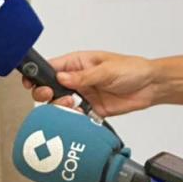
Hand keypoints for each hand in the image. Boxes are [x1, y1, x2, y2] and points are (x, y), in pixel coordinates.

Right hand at [20, 50, 157, 116]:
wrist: (150, 87)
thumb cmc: (132, 69)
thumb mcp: (106, 69)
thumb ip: (83, 76)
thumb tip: (62, 78)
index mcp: (78, 63)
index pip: (51, 67)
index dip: (38, 75)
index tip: (32, 83)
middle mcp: (77, 79)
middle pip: (50, 87)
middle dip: (45, 93)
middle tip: (51, 96)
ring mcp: (83, 95)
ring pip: (60, 104)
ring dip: (60, 107)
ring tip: (70, 105)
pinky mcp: (91, 110)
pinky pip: (75, 117)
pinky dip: (73, 119)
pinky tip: (78, 115)